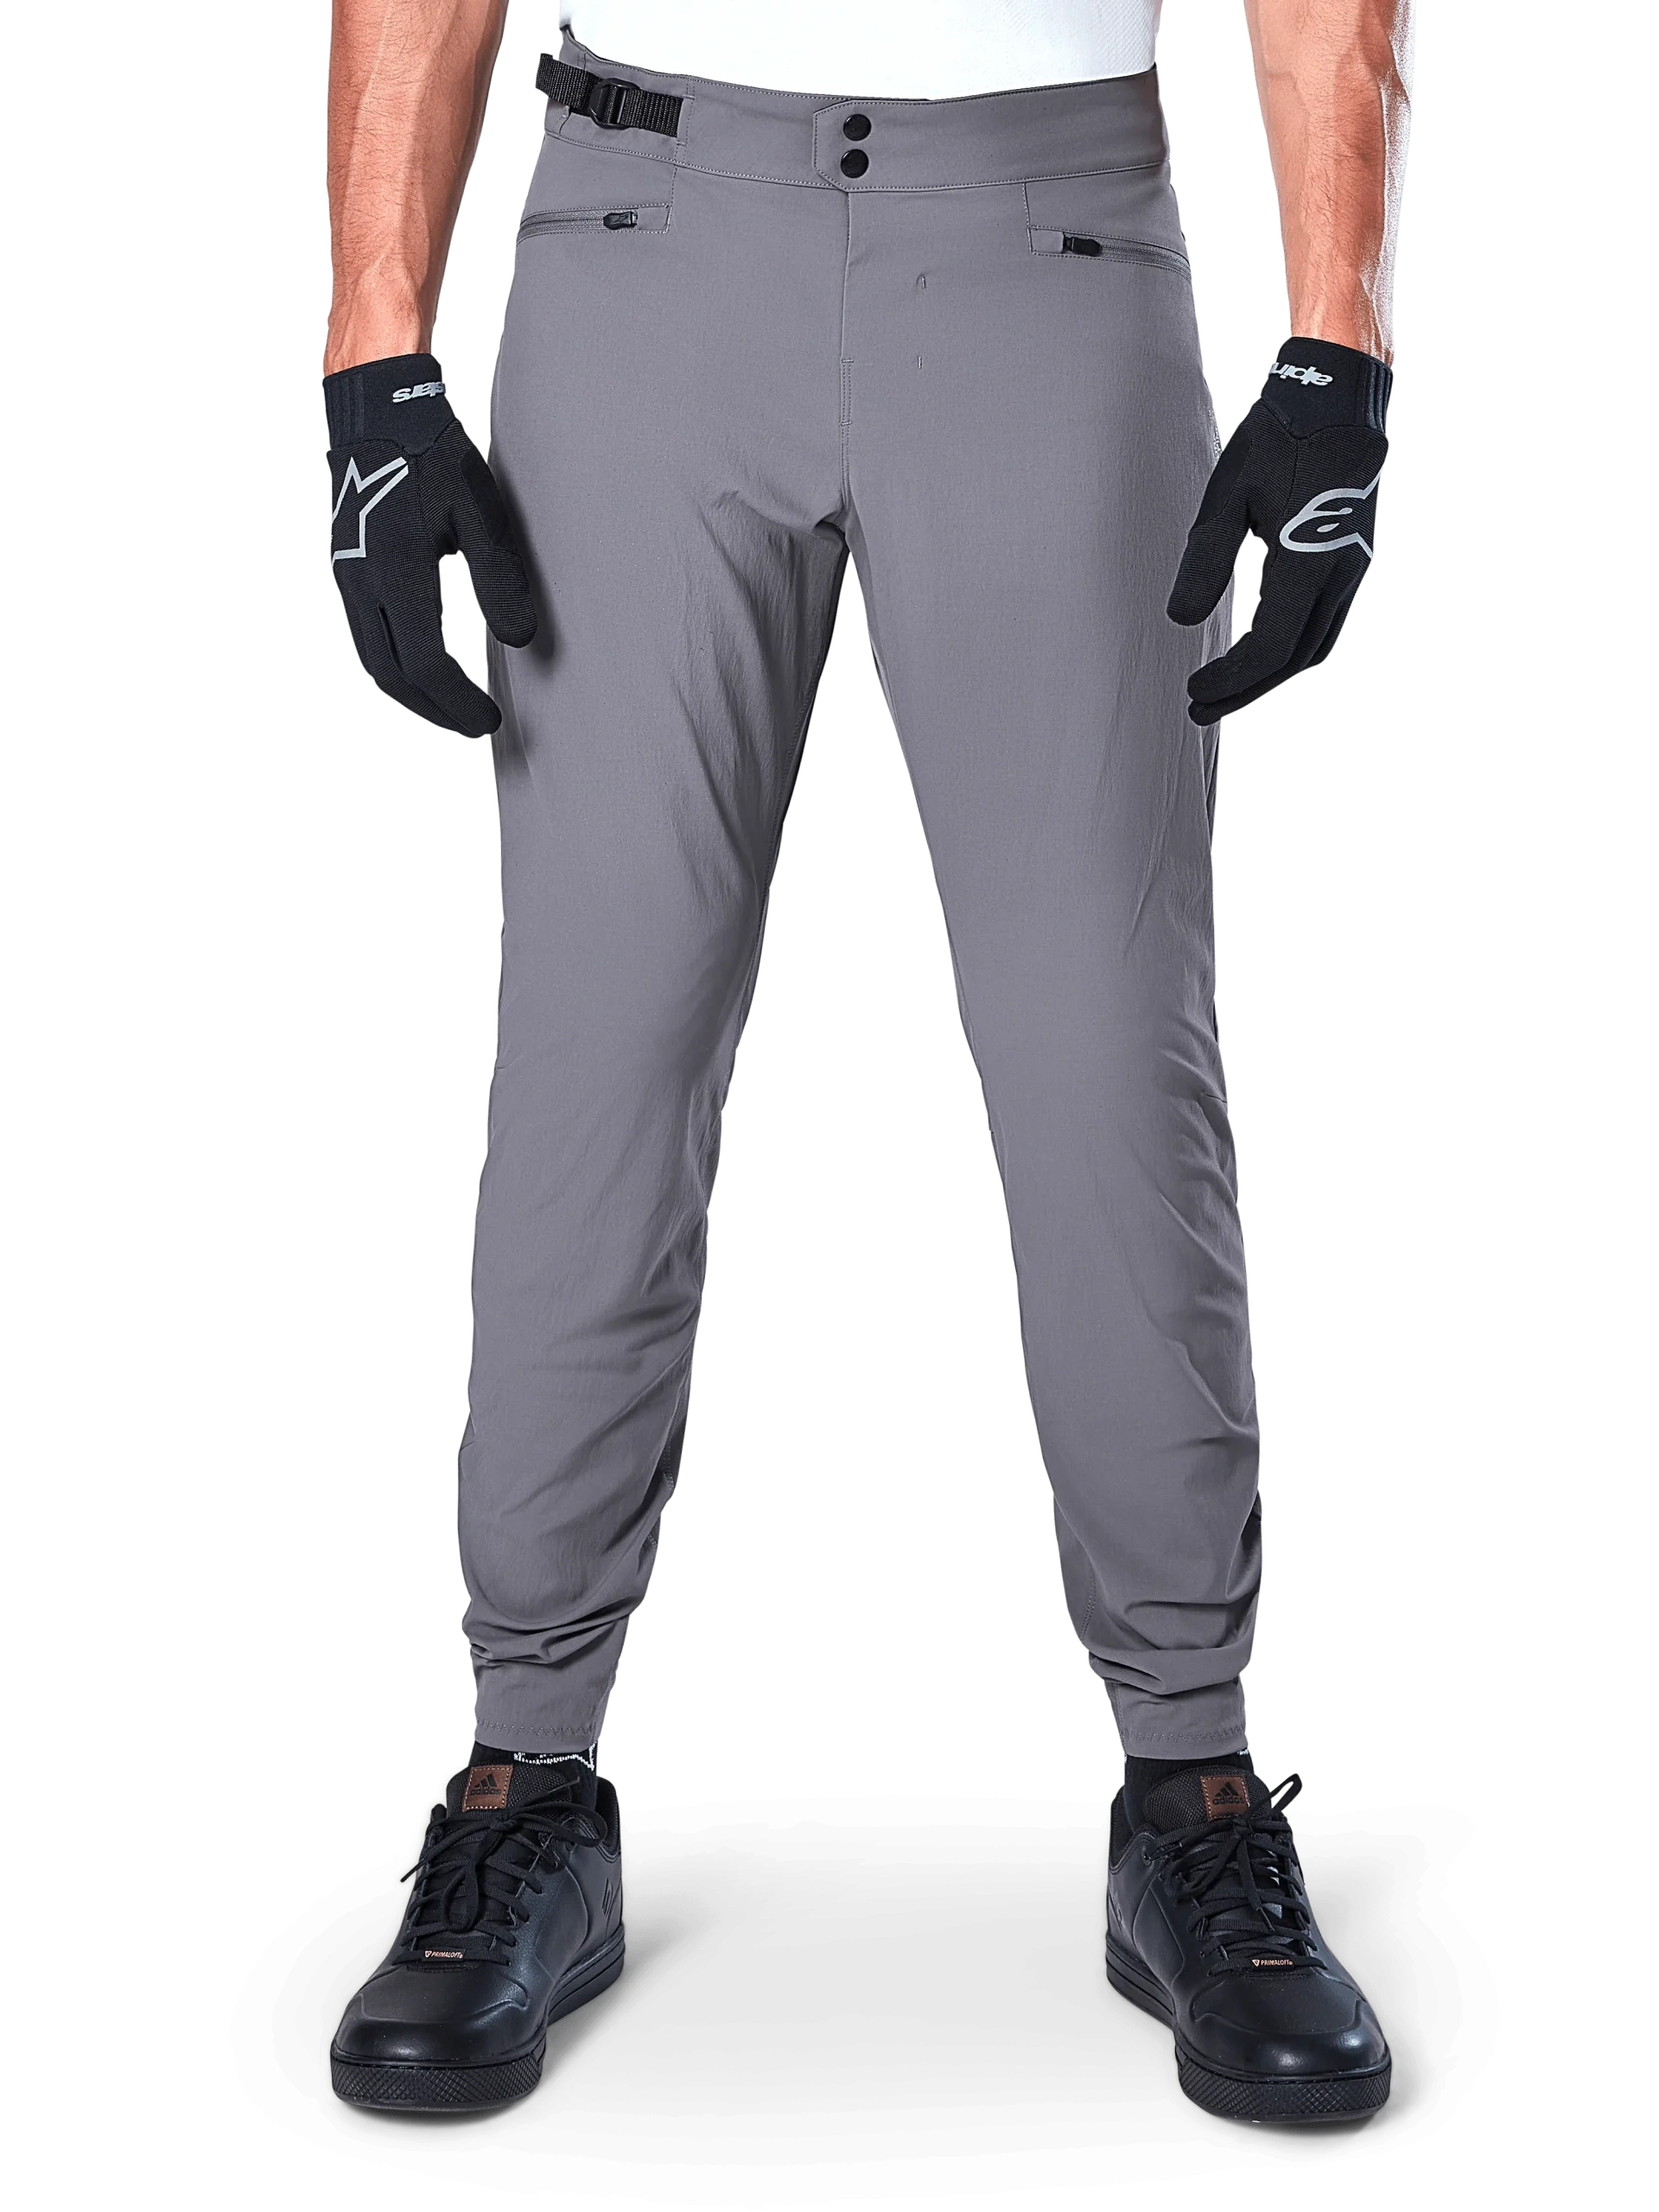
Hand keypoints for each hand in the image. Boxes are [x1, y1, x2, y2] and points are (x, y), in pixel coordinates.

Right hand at [323, 352, 536, 736]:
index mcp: (397, 574)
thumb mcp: (480, 514)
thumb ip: (501, 580)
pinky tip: (423, 665)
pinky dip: (396, 664)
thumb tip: (520, 641)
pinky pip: (367, 636)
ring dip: (412, 692)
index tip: (491, 720)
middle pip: (394, 675)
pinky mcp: (348, 569)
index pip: (426, 665)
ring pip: (374, 660)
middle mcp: (364, 583)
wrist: (376, 413)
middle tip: (473, 724)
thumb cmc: (432, 456)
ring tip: (449, 705)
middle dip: (434, 709)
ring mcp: (350, 577)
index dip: (459, 701)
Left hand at [1168, 337, 1392, 723]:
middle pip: (1293, 658)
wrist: (1337, 401)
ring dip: (1267, 675)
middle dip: (1244, 689)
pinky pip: (1324, 624)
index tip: (1194, 690)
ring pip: (1313, 646)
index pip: (1270, 645)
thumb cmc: (1279, 439)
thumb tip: (1181, 620)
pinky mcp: (1352, 561)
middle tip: (1200, 707)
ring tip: (1225, 693)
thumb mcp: (1228, 494)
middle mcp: (1339, 571)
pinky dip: (1291, 650)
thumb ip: (1205, 560)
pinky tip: (1261, 657)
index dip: (1231, 678)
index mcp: (1307, 557)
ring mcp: (1352, 568)